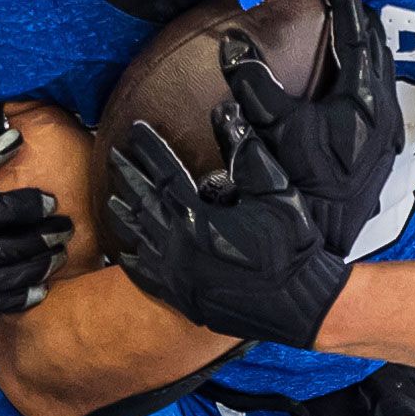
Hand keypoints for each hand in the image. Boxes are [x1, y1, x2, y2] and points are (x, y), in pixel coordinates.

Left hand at [103, 105, 349, 347]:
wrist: (302, 303)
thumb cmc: (292, 244)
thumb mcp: (274, 189)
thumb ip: (245, 151)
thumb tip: (224, 111)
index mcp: (198, 218)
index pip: (164, 173)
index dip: (149, 149)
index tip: (134, 129)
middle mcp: (179, 248)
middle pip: (144, 204)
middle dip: (128, 176)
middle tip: (113, 156)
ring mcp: (179, 277)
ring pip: (141, 241)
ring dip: (125, 217)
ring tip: (112, 198)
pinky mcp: (185, 300)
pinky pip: (148, 279)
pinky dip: (134, 263)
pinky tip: (125, 254)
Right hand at [220, 0, 403, 256]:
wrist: (326, 237)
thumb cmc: (304, 185)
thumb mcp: (273, 127)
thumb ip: (254, 82)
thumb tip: (234, 43)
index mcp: (365, 97)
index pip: (358, 33)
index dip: (342, 2)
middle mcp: (385, 111)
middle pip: (379, 48)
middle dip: (359, 20)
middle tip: (339, 0)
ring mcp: (388, 132)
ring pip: (384, 72)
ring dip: (366, 48)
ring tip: (346, 32)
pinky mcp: (382, 150)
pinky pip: (379, 94)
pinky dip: (366, 74)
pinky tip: (349, 83)